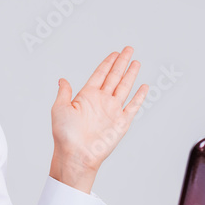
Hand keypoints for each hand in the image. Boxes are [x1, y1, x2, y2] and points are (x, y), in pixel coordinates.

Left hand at [49, 46, 148, 192]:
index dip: (108, 63)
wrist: (77, 155)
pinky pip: (133, 106)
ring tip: (136, 62)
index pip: (100, 74)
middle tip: (129, 49)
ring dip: (131, 75)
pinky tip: (144, 87)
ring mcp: (112, 111)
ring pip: (125, 87)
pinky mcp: (122, 123)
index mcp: (87, 96)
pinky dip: (139, 97)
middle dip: (122, 62)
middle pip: (114, 76)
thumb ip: (64, 93)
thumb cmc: (65, 135)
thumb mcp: (60, 109)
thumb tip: (62, 80)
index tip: (115, 53)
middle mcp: (101, 101)